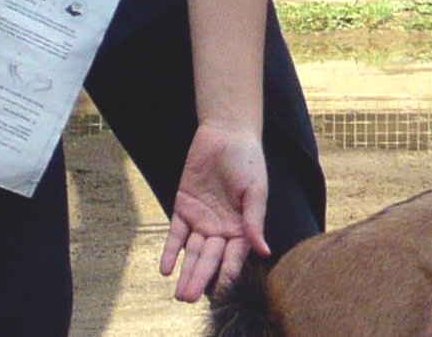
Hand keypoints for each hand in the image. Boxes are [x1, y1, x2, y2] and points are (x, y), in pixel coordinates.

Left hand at [160, 121, 269, 302]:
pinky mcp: (183, 207)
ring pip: (192, 251)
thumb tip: (265, 251)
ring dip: (185, 271)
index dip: (226, 275)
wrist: (225, 134)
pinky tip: (166, 268)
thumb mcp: (256, 190)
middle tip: (188, 298)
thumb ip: (255, 221)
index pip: (233, 257)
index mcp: (242, 228)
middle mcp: (221, 229)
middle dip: (199, 278)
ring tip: (178, 293)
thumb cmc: (247, 161)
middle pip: (209, 258)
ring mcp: (201, 220)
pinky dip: (171, 251)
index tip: (219, 293)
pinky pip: (176, 233)